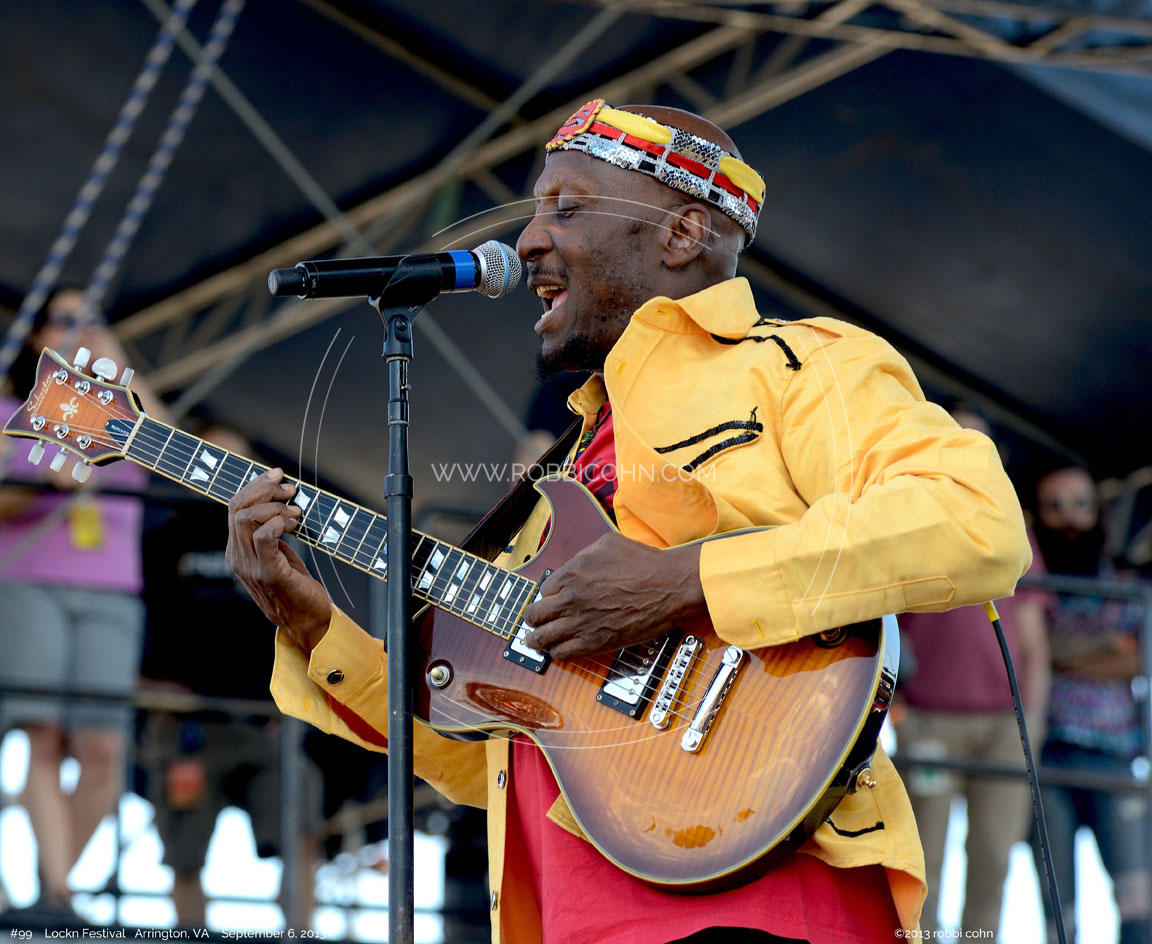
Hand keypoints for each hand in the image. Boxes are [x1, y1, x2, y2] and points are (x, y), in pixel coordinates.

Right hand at [226, 468, 330, 652]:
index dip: (255, 485)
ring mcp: (251, 567)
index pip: (234, 506)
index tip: (277, 474)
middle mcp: (238, 557)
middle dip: (264, 490)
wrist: (306, 620)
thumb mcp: (278, 552)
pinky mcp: (269, 573)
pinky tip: (293, 523)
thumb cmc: (295, 584)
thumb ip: (270, 530)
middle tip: (290, 489)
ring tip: (296, 511)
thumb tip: (279, 496)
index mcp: (236, 550)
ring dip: (275, 507)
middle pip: (237, 508)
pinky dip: (279, 523)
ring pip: (247, 519)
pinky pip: (264, 537)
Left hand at [522, 532, 705, 659]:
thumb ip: (582, 555)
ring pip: (541, 638)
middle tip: (535, 620)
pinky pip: (562, 654)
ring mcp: (581, 623)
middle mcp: (571, 600)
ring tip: (536, 640)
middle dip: (534, 617)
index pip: (544, 589)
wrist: (669, 587)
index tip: (553, 599)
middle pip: (534, 614)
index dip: (550, 595)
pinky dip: (556, 653)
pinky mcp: (595, 643)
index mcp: (571, 574)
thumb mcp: (606, 544)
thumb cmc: (644, 563)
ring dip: (536, 639)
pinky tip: (558, 649)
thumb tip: (573, 565)